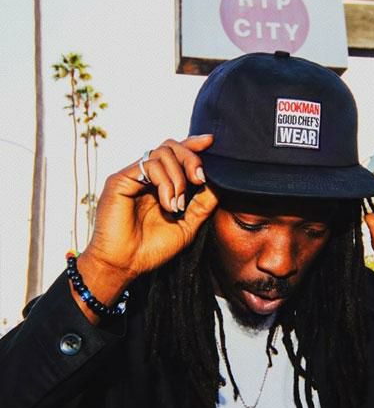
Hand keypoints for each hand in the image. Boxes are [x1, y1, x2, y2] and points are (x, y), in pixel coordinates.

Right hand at [78, 135, 217, 296]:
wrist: (126, 265)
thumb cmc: (152, 248)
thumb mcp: (188, 225)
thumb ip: (203, 204)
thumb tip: (219, 184)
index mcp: (161, 183)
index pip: (176, 153)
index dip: (193, 144)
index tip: (210, 141)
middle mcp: (146, 176)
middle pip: (171, 146)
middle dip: (191, 158)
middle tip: (199, 178)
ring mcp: (133, 176)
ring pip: (162, 153)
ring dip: (179, 178)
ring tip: (178, 205)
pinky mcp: (120, 180)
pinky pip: (149, 165)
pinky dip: (165, 183)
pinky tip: (168, 204)